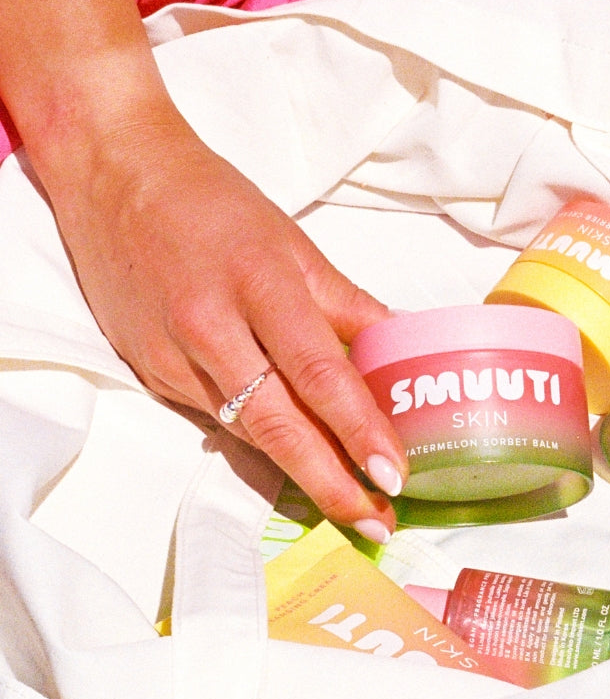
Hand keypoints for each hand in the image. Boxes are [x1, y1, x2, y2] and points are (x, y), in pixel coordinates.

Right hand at [49, 106, 405, 540]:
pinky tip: (290, 458)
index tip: (394, 472)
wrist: (119, 179)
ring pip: (245, 430)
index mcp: (261, 283)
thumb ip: (346, 302)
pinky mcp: (148, 372)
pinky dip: (255, 439)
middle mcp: (212, 327)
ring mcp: (173, 356)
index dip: (358, 429)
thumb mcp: (294, 242)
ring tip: (350, 501)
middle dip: (332, 481)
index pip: (318, 372)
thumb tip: (402, 341)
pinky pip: (212, 417)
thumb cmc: (214, 204)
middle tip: (378, 518)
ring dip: (299, 471)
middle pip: (278, 423)